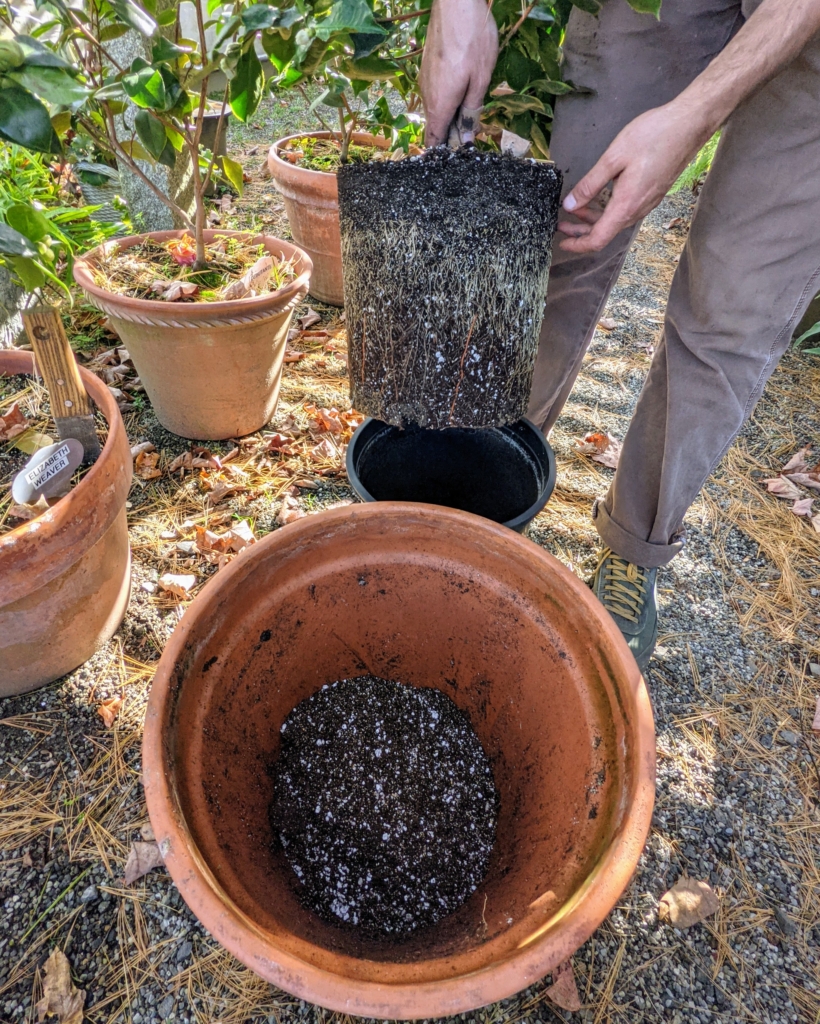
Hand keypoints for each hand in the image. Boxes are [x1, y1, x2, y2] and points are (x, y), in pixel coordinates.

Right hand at [419, 0, 498, 147]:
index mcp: (440, 104)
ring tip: (468, 118)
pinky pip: (435, 93)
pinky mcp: (428, 67)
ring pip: (435, 108)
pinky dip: (446, 101)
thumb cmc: (473, 39)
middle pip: (435, 126)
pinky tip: (460, 96)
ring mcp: (426, 80)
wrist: (456, 3)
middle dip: (449, 136)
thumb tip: (467, 138)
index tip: (453, 159)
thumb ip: (472, 110)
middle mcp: (428, 95)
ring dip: (449, 117)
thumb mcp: (481, 79)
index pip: (434, 139)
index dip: (442, 153)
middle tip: (469, 139)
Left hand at [558, 101, 710, 253]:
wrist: (690, 125)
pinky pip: (625, 210)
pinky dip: (607, 210)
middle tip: (562, 224)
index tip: (562, 243)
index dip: (578, 245)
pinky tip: (598, 198)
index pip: (598, 239)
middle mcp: (638, 209)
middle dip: (581, 232)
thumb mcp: (613, 157)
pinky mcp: (651, 194)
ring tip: (575, 208)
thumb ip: (590, 184)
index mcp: (626, 205)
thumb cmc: (655, 135)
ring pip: (615, 221)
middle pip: (605, 232)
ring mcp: (647, 203)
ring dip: (593, 219)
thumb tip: (570, 204)